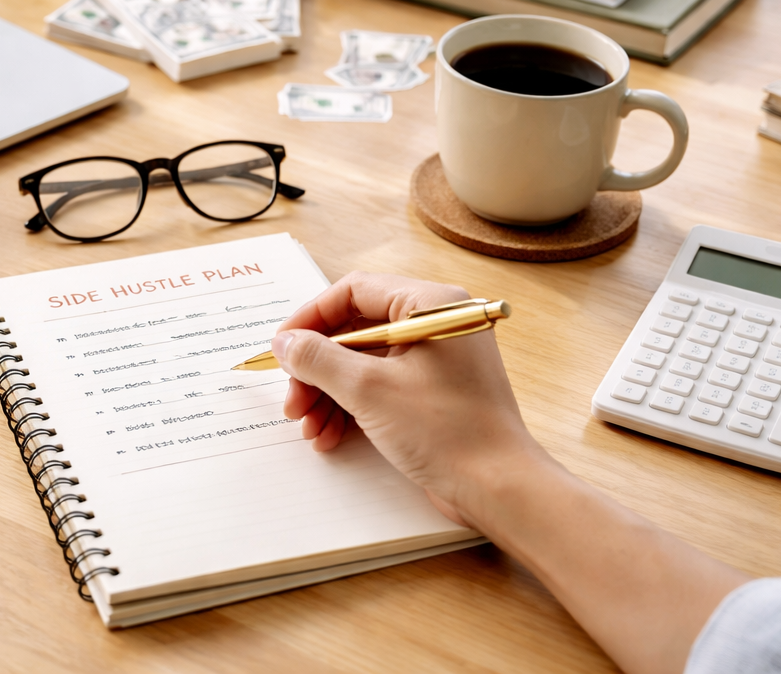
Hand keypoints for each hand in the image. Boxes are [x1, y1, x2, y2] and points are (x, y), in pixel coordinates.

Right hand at [272, 271, 543, 526]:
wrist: (499, 489)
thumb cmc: (447, 431)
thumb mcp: (368, 390)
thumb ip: (318, 359)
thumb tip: (285, 342)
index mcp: (429, 304)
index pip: (353, 292)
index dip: (310, 319)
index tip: (281, 348)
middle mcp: (435, 323)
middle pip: (354, 331)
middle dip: (316, 369)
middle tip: (293, 400)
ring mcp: (436, 359)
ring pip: (363, 363)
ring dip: (328, 393)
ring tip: (308, 427)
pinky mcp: (434, 392)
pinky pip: (381, 386)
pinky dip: (351, 407)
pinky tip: (329, 436)